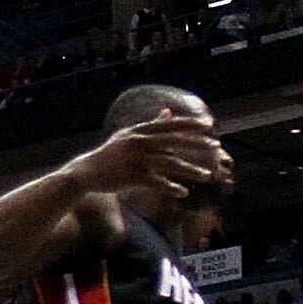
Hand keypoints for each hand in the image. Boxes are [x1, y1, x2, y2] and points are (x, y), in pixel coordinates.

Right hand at [72, 111, 232, 208]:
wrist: (86, 173)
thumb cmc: (110, 154)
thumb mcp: (128, 135)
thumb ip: (150, 125)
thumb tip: (168, 112)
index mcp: (138, 131)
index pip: (169, 125)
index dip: (190, 124)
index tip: (209, 125)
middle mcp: (138, 142)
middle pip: (173, 141)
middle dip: (196, 143)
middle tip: (216, 147)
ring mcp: (135, 160)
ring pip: (169, 163)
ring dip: (190, 170)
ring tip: (207, 175)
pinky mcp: (131, 177)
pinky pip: (157, 183)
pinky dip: (171, 188)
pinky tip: (183, 192)